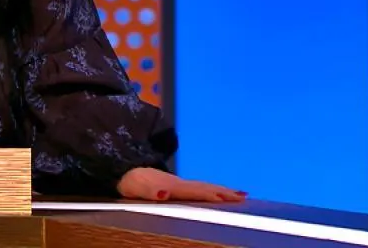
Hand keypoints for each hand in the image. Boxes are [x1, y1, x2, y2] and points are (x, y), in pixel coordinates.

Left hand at [117, 167, 245, 202]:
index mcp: (170, 185)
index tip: (230, 197)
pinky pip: (198, 188)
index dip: (211, 194)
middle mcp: (177, 183)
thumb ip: (148, 191)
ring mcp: (178, 183)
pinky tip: (218, 194)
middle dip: (224, 191)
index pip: (194, 190)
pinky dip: (212, 191)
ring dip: (222, 190)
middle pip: (204, 186)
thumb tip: (163, 193)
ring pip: (203, 186)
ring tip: (240, 195)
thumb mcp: (133, 187)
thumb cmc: (129, 183)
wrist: (123, 170)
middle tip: (244, 197)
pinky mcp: (176, 187)